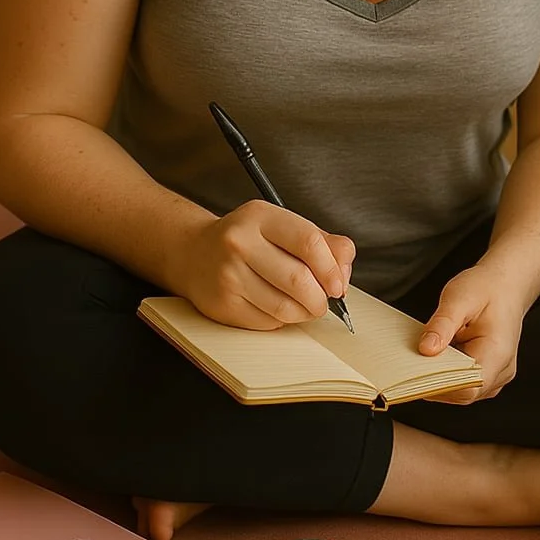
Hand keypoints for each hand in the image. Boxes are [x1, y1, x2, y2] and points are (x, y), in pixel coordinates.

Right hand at [178, 201, 354, 330]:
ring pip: (284, 307)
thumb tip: (345, 268)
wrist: (195, 253)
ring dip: (304, 313)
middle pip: (299, 280)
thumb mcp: (283, 226)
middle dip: (321, 298)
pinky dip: (282, 320)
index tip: (339, 284)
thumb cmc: (249, 240)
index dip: (332, 269)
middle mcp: (240, 243)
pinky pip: (267, 322)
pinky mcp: (222, 304)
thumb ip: (322, 241)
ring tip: (305, 305)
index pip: (309, 243)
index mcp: (261, 217)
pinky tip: (278, 307)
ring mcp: (228, 275)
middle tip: (324, 301)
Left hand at [417, 261, 526, 403]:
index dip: (439, 386)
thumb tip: (426, 350)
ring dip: (441, 376)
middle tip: (413, 358)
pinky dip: (448, 372)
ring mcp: (496, 375)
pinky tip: (439, 354)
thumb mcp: (459, 297)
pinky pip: (464, 383)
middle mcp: (501, 370)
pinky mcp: (488, 374)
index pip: (467, 388)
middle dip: (435, 380)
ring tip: (429, 351)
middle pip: (462, 393)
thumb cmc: (486, 288)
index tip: (415, 371)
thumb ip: (442, 324)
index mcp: (498, 352)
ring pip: (462, 391)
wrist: (506, 285)